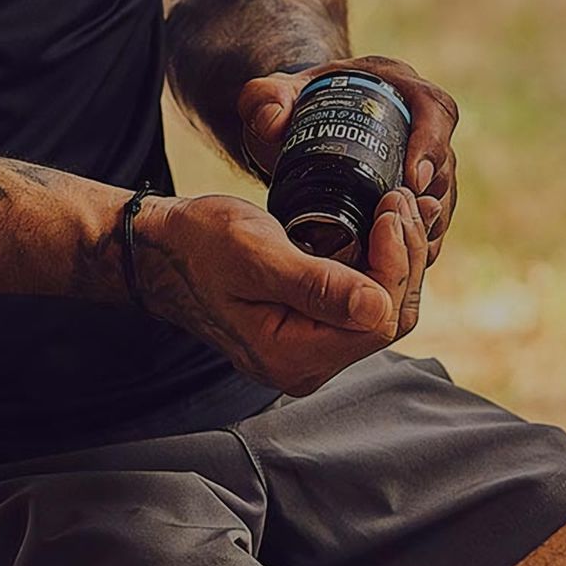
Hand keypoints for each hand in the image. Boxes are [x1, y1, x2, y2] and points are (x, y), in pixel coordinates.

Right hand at [134, 192, 426, 395]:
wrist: (162, 249)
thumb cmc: (198, 244)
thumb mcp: (255, 254)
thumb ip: (316, 284)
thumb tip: (377, 308)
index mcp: (289, 356)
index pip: (377, 320)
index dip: (396, 264)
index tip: (390, 207)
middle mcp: (304, 365)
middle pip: (386, 319)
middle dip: (403, 258)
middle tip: (402, 200)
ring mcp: (308, 350)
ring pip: (379, 311)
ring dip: (396, 258)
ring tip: (401, 206)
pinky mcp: (309, 329)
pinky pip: (360, 303)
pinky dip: (378, 264)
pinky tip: (385, 227)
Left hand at [238, 56, 457, 264]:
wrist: (298, 124)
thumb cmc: (291, 105)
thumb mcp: (271, 97)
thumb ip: (262, 100)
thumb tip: (273, 122)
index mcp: (399, 89)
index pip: (434, 112)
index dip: (430, 146)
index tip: (411, 179)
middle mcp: (422, 126)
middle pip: (445, 163)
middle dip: (429, 198)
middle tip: (399, 226)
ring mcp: (423, 163)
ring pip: (441, 198)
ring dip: (425, 227)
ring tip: (397, 252)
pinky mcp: (415, 196)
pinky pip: (428, 221)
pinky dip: (416, 243)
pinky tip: (397, 266)